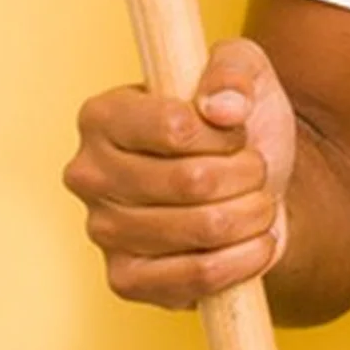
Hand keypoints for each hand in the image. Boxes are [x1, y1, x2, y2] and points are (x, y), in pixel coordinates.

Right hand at [61, 37, 296, 309]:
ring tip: (260, 201)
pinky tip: (256, 242)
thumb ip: (232, 71)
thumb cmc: (233, 121)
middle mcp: (89, 174)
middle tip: (258, 168)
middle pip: (190, 181)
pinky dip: (242, 260)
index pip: (175, 127)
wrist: (245, 187)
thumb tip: (222, 108)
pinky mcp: (126, 280)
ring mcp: (102, 231)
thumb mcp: (242, 70)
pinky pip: (196, 277)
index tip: (238, 130)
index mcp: (102, 115)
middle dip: (245, 175)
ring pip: (201, 228)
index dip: (224, 133)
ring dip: (250, 215)